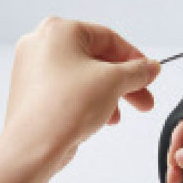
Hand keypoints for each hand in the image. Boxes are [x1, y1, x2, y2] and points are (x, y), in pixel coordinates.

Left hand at [0, 16, 160, 182]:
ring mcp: (35, 71)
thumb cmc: (65, 111)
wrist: (31, 152)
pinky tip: (100, 120)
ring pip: (84, 77)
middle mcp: (42, 45)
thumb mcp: (114, 82)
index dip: (136, 58)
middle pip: (97, 58)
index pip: (109, 37)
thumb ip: (138, 70)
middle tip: (144, 97)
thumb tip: (151, 66)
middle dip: (124, 81)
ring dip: (108, 95)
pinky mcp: (33, 96)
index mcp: (58, 30)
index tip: (152, 75)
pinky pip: (71, 93)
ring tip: (119, 113)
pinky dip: (89, 104)